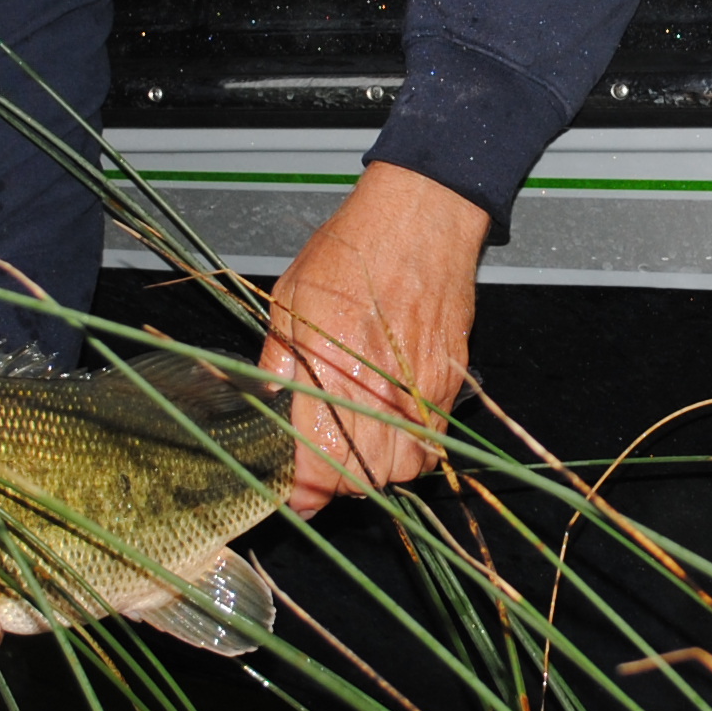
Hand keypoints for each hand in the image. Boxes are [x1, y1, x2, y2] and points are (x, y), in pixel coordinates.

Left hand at [263, 161, 485, 512]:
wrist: (420, 219)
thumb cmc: (350, 252)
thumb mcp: (289, 304)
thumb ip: (276, 369)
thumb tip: (264, 418)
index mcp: (329, 371)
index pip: (316, 470)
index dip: (299, 491)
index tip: (289, 489)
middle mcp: (378, 391)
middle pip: (359, 481)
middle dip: (334, 483)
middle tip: (319, 462)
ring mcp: (419, 392)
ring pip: (400, 472)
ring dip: (375, 471)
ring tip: (356, 445)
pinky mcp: (447, 385)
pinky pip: (429, 445)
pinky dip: (409, 450)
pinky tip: (389, 425)